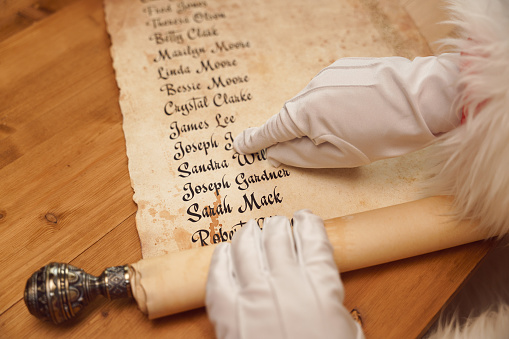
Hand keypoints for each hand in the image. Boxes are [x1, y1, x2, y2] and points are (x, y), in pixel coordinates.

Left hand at [205, 210, 363, 338]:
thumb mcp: (347, 334)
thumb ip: (336, 308)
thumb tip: (326, 295)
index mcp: (320, 286)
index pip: (313, 237)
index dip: (308, 223)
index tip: (305, 218)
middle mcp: (285, 282)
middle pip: (277, 236)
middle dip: (277, 225)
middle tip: (277, 224)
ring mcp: (253, 295)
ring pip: (245, 246)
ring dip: (248, 234)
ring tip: (250, 230)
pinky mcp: (227, 313)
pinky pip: (218, 274)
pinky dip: (220, 258)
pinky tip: (223, 251)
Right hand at [234, 55, 459, 167]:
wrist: (425, 98)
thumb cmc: (383, 133)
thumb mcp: (338, 157)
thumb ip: (299, 155)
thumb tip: (275, 152)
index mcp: (304, 113)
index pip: (270, 130)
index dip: (254, 140)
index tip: (239, 145)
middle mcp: (310, 88)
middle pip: (293, 116)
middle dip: (302, 133)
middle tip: (329, 146)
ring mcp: (328, 73)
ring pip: (312, 102)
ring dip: (322, 117)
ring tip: (354, 128)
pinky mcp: (344, 66)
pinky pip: (328, 89)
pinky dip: (335, 103)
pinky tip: (359, 111)